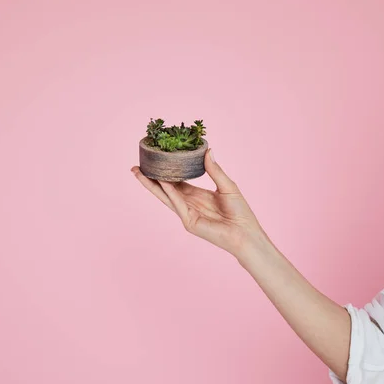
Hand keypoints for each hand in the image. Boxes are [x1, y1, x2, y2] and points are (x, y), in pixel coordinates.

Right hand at [131, 148, 265, 259]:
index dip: (166, 172)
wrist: (246, 233)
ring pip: (166, 196)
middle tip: (136, 167)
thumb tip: (207, 150)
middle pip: (165, 189)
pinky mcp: (189, 222)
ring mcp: (187, 214)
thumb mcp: (227, 185)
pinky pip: (178, 204)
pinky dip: (170, 192)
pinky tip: (162, 182)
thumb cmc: (240, 212)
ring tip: (139, 173)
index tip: (155, 161)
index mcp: (197, 196)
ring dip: (152, 185)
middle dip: (150, 178)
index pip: (176, 182)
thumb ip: (215, 170)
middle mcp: (189, 204)